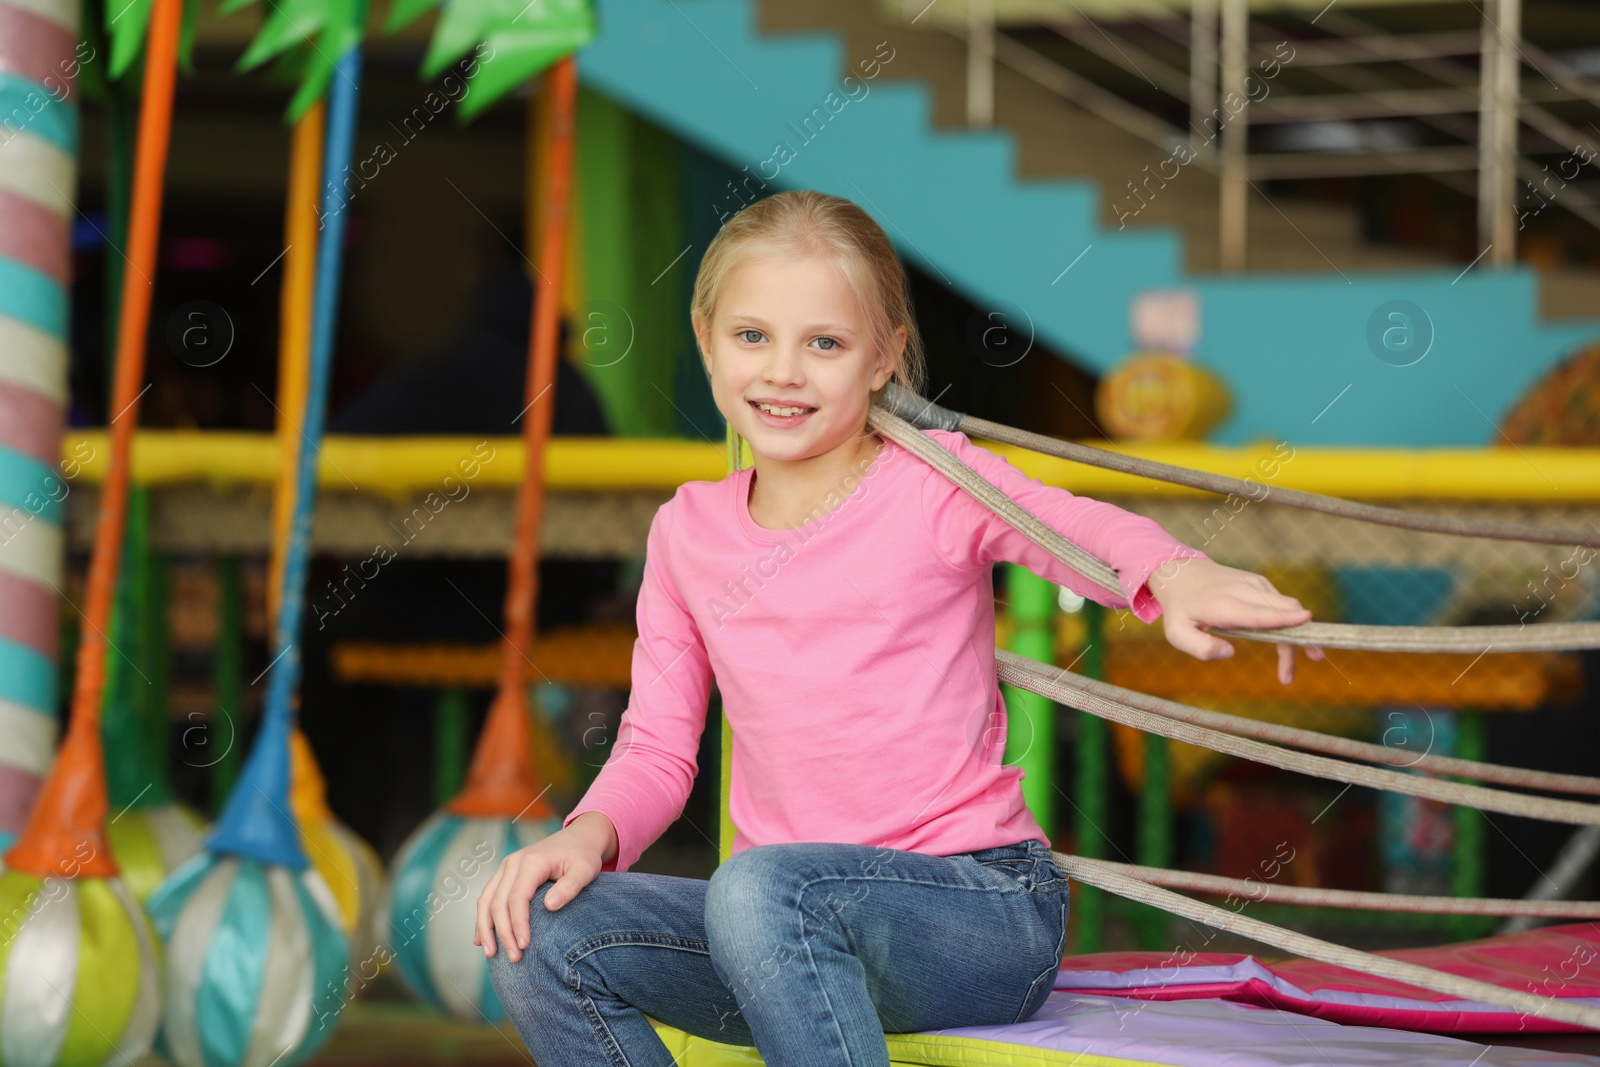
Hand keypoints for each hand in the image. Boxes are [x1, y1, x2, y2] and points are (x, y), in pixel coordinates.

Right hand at [473, 814, 615, 962]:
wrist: (579, 837)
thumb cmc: (584, 855)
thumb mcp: (585, 869)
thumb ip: (570, 886)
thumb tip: (549, 906)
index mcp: (531, 862)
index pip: (516, 898)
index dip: (518, 924)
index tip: (525, 946)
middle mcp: (512, 863)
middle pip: (497, 902)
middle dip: (502, 933)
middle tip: (514, 958)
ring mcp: (506, 868)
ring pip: (485, 900)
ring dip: (485, 928)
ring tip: (490, 954)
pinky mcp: (505, 874)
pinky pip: (488, 897)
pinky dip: (483, 918)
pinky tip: (481, 938)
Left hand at [1146, 556, 1323, 684]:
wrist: (1180, 573)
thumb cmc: (1180, 608)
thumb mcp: (1177, 634)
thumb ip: (1200, 648)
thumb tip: (1230, 653)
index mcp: (1225, 605)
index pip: (1259, 612)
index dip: (1283, 618)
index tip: (1306, 621)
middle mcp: (1245, 591)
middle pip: (1285, 612)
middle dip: (1301, 637)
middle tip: (1311, 663)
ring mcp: (1256, 585)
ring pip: (1289, 608)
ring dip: (1298, 634)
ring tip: (1291, 669)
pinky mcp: (1262, 584)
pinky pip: (1284, 604)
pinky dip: (1291, 623)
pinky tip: (1285, 642)